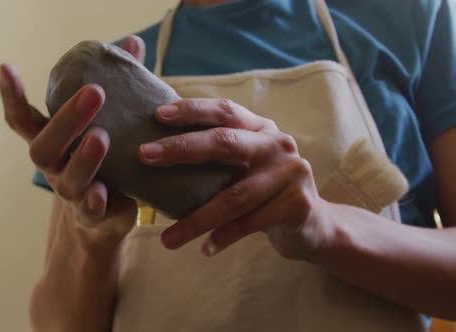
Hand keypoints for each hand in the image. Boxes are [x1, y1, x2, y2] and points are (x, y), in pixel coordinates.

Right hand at [0, 35, 145, 253]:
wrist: (104, 221)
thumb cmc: (105, 162)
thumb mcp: (109, 124)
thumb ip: (119, 86)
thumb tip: (131, 42)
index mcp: (54, 143)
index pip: (23, 120)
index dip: (12, 97)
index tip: (5, 67)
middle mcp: (56, 167)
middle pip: (45, 146)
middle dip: (67, 119)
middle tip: (95, 92)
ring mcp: (72, 193)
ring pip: (68, 178)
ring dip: (83, 158)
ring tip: (100, 137)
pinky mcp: (93, 216)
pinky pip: (88, 211)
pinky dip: (94, 201)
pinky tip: (102, 191)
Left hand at [138, 98, 331, 260]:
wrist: (313, 225)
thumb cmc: (264, 192)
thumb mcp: (245, 166)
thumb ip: (217, 157)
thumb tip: (157, 154)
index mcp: (260, 128)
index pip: (224, 110)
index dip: (191, 110)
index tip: (157, 115)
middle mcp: (276, 144)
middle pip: (224, 142)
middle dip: (181, 148)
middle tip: (144, 156)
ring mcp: (290, 172)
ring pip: (233, 196)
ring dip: (196, 219)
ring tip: (168, 239)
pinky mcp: (298, 204)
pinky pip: (250, 223)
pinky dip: (224, 237)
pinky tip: (205, 249)